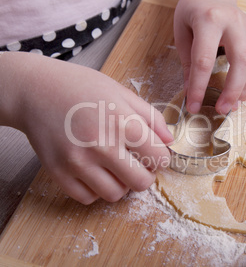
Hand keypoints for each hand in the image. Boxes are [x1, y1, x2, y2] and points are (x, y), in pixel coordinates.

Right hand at [0, 52, 172, 203]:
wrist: (36, 90)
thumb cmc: (81, 87)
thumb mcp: (122, 93)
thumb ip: (151, 117)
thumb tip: (169, 141)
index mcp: (122, 122)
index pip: (159, 158)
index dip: (161, 158)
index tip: (154, 154)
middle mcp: (102, 145)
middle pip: (141, 183)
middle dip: (145, 175)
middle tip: (138, 164)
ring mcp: (78, 162)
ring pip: (115, 194)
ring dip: (121, 184)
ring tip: (115, 167)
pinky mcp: (59, 173)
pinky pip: (88, 197)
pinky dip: (96, 189)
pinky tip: (95, 171)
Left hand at [174, 0, 245, 113]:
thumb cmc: (194, 11)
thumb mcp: (182, 32)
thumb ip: (188, 62)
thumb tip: (191, 91)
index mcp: (208, 21)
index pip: (204, 60)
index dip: (198, 87)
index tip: (193, 106)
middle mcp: (233, 23)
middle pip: (241, 61)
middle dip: (232, 89)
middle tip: (222, 109)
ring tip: (234, 104)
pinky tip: (244, 92)